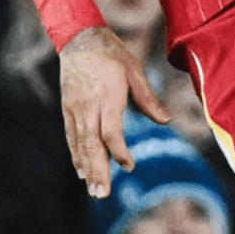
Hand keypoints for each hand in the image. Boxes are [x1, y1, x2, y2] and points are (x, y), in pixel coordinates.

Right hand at [59, 26, 170, 197]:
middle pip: (93, 144)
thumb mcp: (135, 70)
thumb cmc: (112, 53)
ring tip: (94, 191)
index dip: (120, 152)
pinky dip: (76, 155)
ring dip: (87, 169)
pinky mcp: (68, 109)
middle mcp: (89, 106)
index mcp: (108, 97)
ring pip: (81, 144)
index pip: (111, 132)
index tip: (130, 166)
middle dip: (99, 171)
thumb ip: (148, 98)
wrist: (80, 39)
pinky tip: (82, 172)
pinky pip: (72, 137)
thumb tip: (166, 120)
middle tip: (103, 194)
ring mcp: (76, 109)